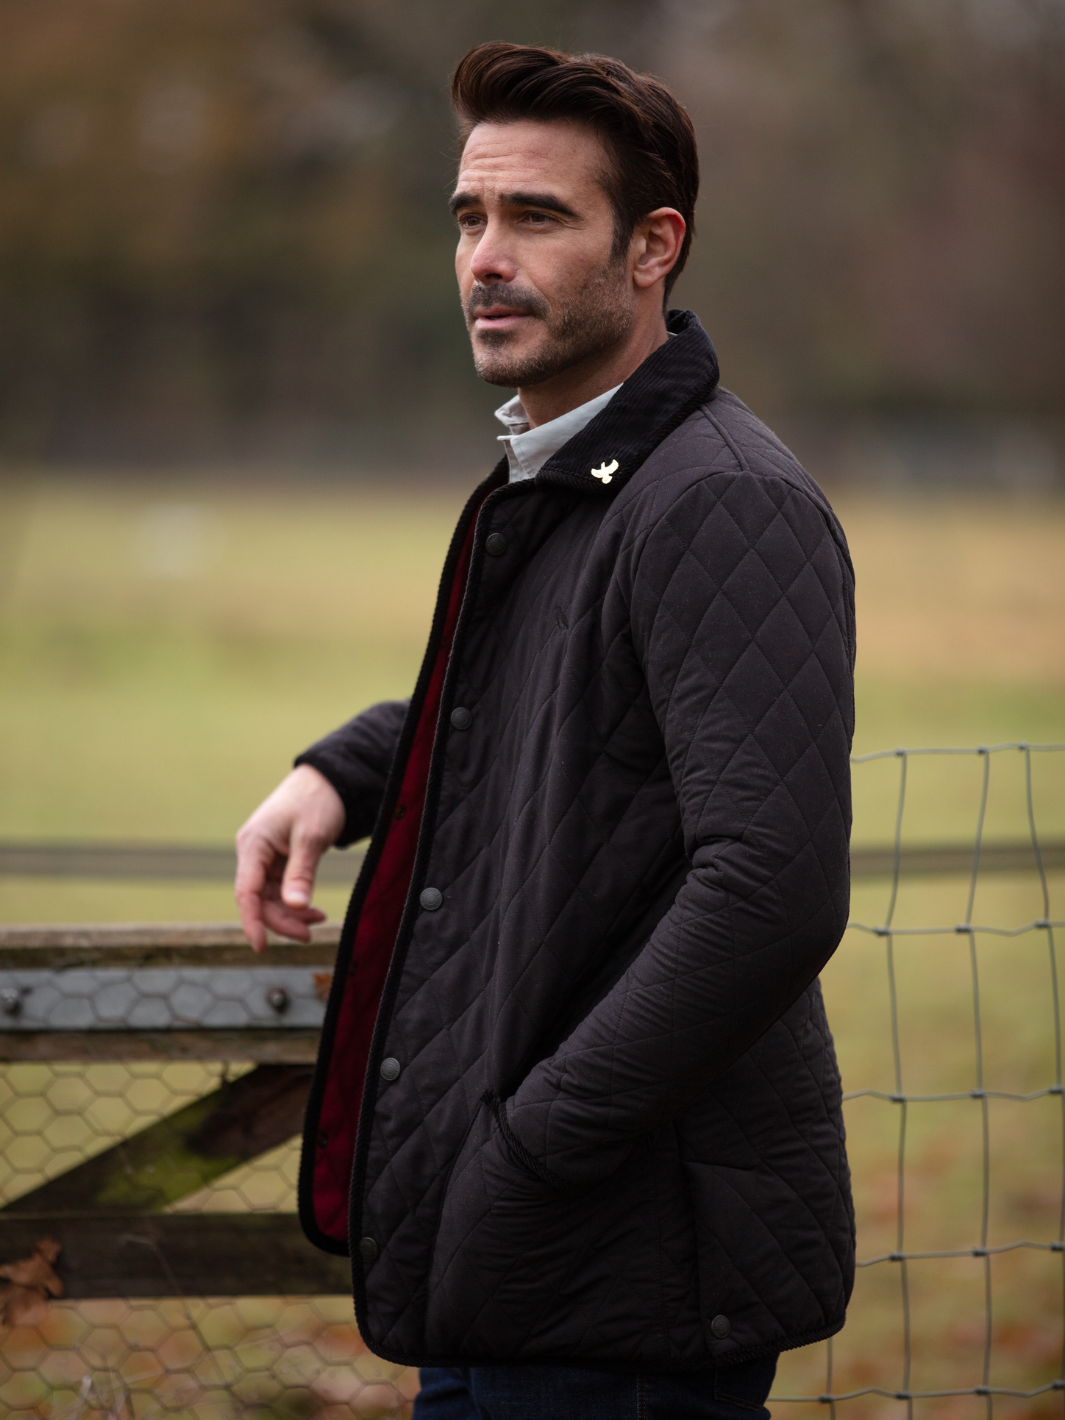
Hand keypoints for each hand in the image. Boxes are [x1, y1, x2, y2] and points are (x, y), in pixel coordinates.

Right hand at [235, 764, 345, 952]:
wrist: (329, 779)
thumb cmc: (317, 801)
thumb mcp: (311, 837)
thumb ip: (301, 873)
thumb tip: (295, 907)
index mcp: (253, 844)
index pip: (246, 892)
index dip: (252, 921)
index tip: (261, 947)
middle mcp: (254, 852)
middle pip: (259, 899)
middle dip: (282, 920)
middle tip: (309, 935)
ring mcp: (265, 857)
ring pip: (271, 898)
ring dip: (291, 914)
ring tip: (318, 921)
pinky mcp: (279, 860)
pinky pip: (281, 890)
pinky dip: (296, 902)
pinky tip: (314, 911)